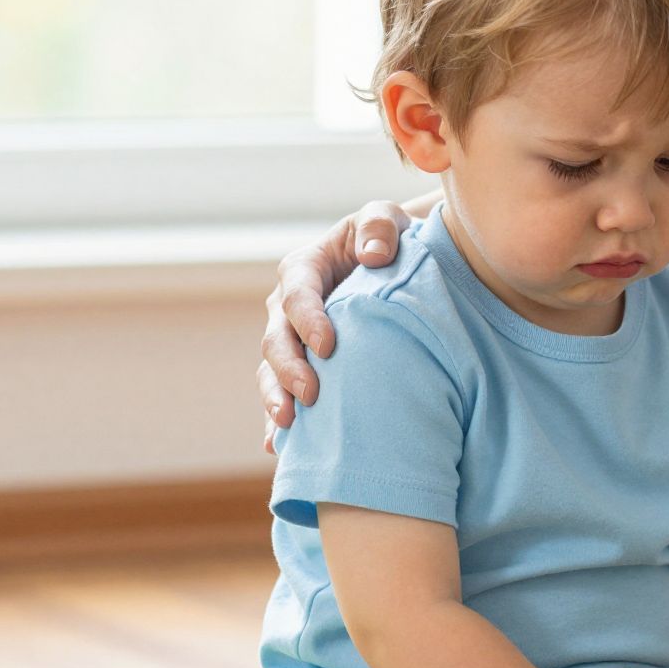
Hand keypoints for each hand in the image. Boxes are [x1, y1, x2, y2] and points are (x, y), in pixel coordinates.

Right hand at [258, 199, 419, 452]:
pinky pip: (283, 396)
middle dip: (288, 369)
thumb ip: (380, 226)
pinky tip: (279, 448)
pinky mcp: (302, 368)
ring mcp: (291, 341)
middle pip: (276, 340)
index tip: (328, 346)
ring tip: (289, 426)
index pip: (297, 295)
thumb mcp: (386, 219)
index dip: (308, 320)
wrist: (397, 267)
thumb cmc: (389, 239)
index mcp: (304, 269)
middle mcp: (288, 308)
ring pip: (271, 373)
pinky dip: (278, 422)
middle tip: (310, 395)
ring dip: (276, 399)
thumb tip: (375, 255)